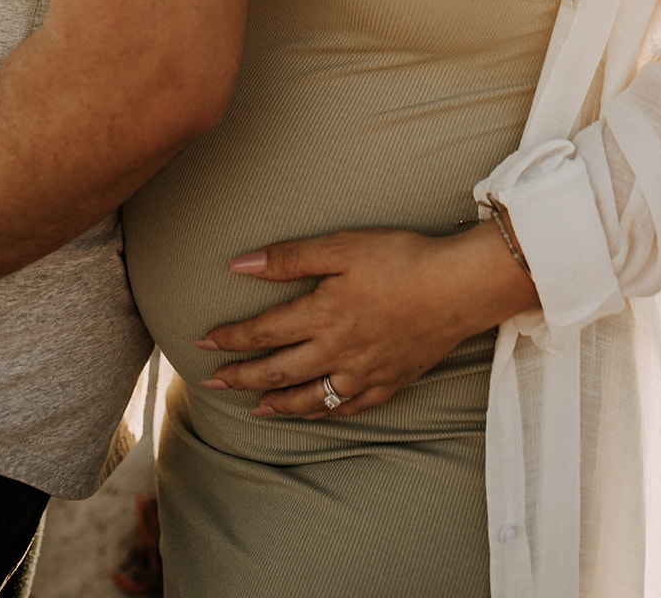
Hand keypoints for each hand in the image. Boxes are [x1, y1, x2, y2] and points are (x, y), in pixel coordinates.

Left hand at [194, 221, 536, 419]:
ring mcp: (362, 373)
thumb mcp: (342, 247)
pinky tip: (313, 412)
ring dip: (275, 403)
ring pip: (308, 398)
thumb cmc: (401, 259)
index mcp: (320, 315)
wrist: (459, 287)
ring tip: (252, 407)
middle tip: (210, 382)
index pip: (261, 332)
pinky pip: (347, 408)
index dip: (229, 338)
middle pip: (276, 371)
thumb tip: (238, 265)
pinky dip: (322, 413)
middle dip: (239, 377)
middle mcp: (335, 352)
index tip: (201, 342)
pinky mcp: (389, 382)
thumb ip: (289, 258)